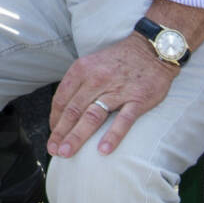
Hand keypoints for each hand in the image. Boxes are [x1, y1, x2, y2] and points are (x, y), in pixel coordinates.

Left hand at [46, 36, 175, 158]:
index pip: (62, 99)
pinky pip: (123, 120)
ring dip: (77, 136)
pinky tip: (103, 151)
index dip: (54, 119)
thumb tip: (64, 109)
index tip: (53, 134)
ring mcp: (117, 90)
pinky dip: (112, 136)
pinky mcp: (138, 99)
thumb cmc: (118, 60)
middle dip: (60, 132)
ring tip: (67, 153)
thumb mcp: (91, 64)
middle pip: (73, 110)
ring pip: (92, 117)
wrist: (151, 49)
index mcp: (81, 70)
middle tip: (53, 150)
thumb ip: (78, 84)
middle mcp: (96, 80)